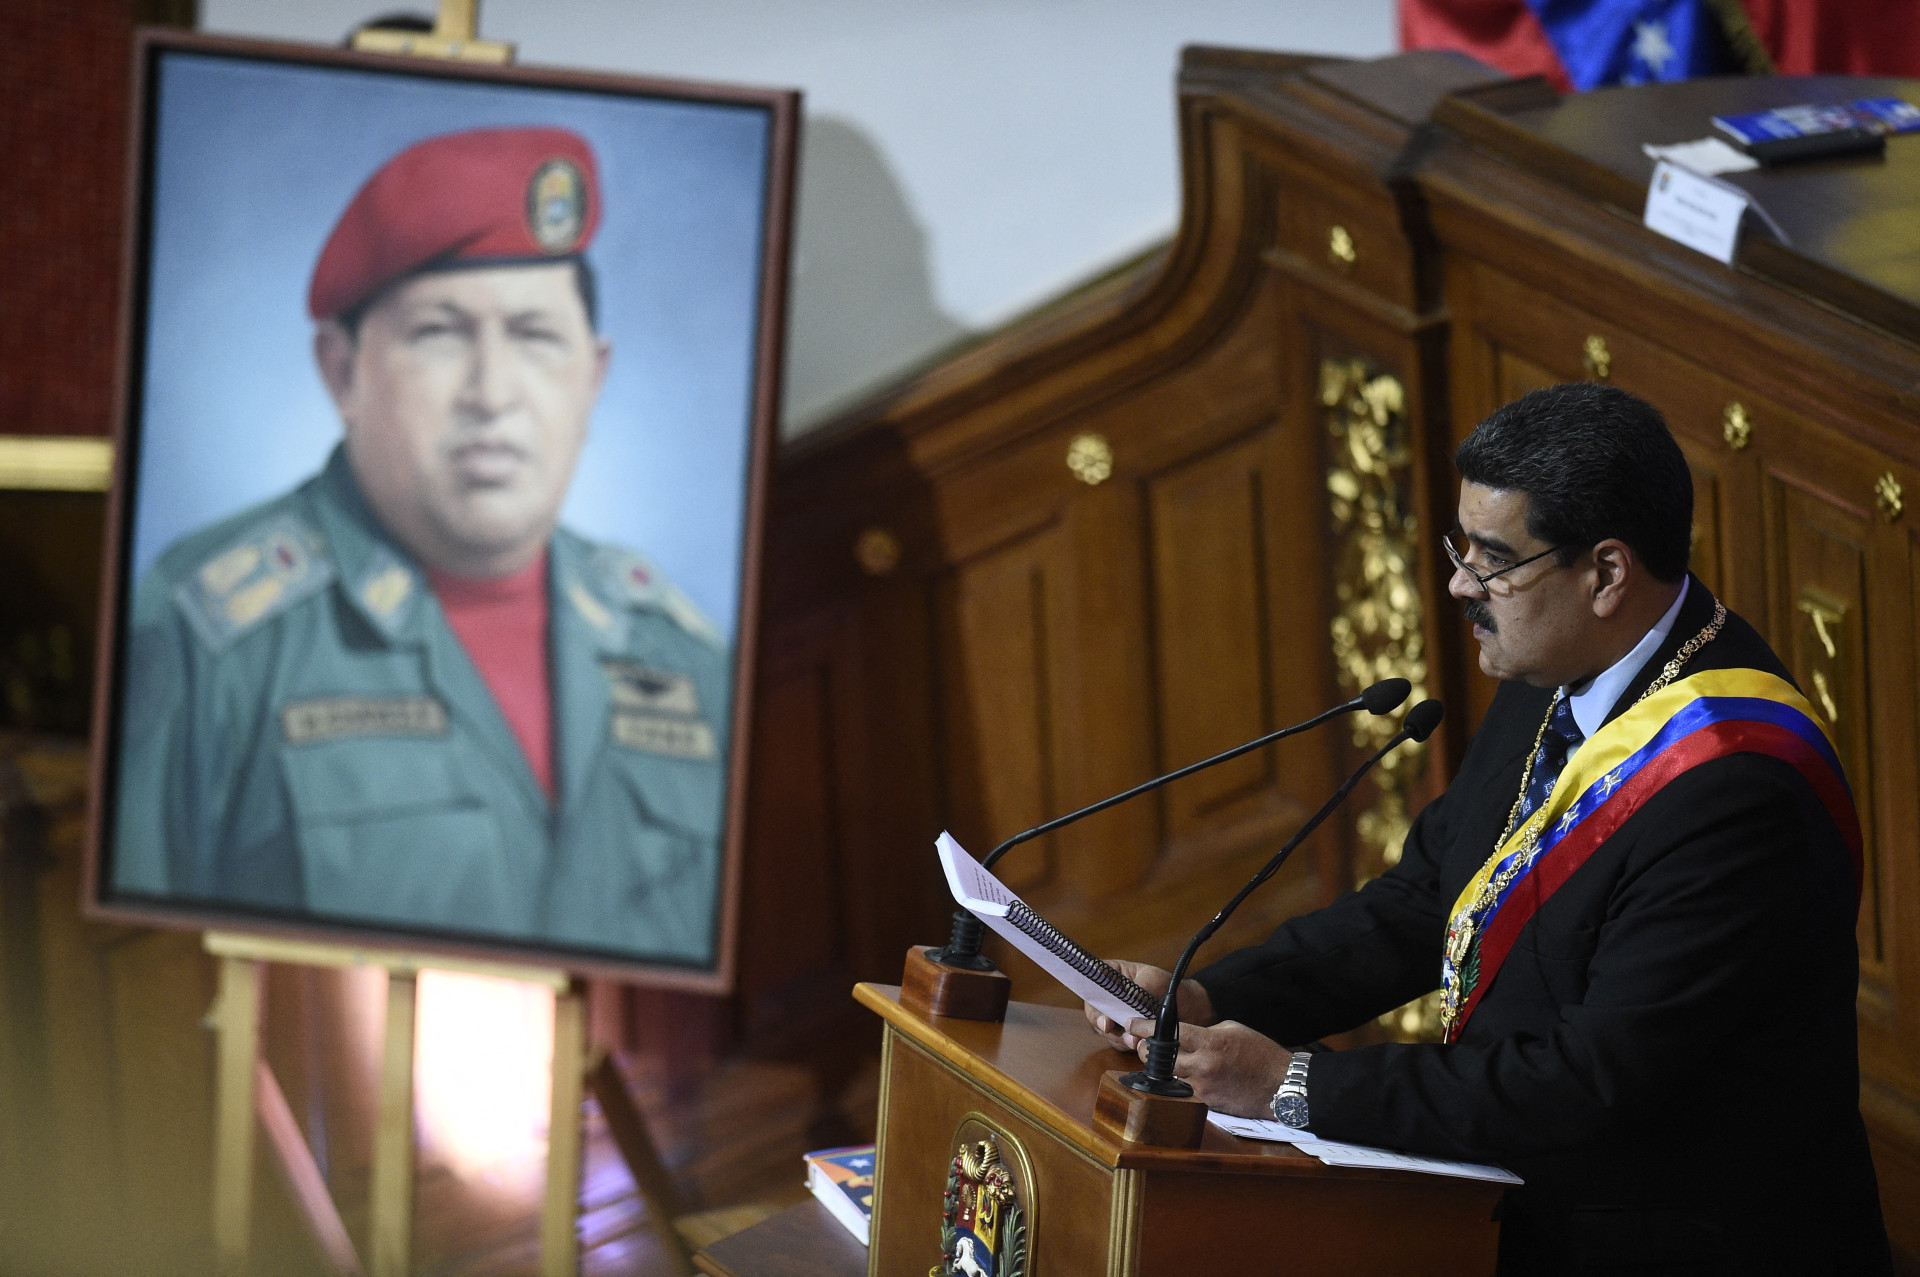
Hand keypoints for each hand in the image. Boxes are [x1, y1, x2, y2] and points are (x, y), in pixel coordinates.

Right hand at [1083, 960, 1213, 1049]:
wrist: (1189, 1005)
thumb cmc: (1168, 985)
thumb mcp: (1153, 980)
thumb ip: (1138, 991)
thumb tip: (1128, 1004)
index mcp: (1110, 976)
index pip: (1091, 990)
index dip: (1094, 1007)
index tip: (1103, 1020)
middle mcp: (1108, 997)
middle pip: (1095, 1014)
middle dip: (1106, 1026)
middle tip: (1114, 1031)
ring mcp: (1115, 1016)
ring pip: (1106, 1032)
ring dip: (1119, 1038)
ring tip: (1133, 1041)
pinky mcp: (1125, 1032)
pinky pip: (1119, 1042)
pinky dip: (1128, 1045)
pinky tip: (1139, 1044)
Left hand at [1122, 1018, 1291, 1118]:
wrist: (1281, 1085)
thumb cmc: (1261, 1053)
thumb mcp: (1233, 1030)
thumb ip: (1206, 1032)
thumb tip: (1188, 1036)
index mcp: (1209, 1042)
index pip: (1169, 1034)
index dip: (1146, 1028)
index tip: (1132, 1024)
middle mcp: (1202, 1066)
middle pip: (1160, 1060)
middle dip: (1148, 1052)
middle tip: (1146, 1046)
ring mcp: (1203, 1087)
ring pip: (1174, 1076)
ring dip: (1171, 1068)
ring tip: (1180, 1060)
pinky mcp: (1208, 1103)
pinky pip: (1190, 1090)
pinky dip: (1191, 1081)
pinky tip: (1204, 1076)